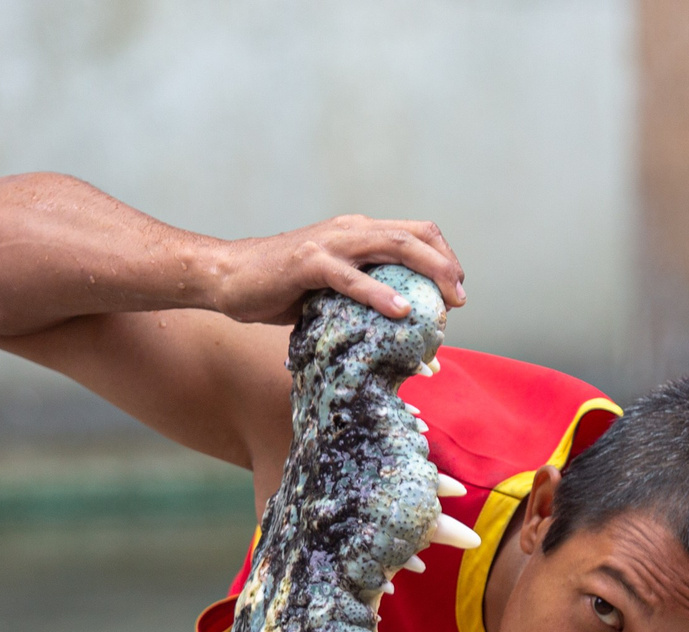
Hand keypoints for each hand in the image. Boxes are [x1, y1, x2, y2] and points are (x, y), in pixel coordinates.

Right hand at [202, 215, 466, 323]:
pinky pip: (351, 277)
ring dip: (427, 271)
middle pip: (413, 236)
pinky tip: (400, 311)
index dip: (443, 256)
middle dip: (445, 265)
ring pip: (392, 246)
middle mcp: (350, 230)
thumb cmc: (279, 290)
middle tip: (460, 299)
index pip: (415, 232)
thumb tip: (402, 344)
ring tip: (446, 302)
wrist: (228, 277)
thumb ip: (363, 309)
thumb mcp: (331, 297)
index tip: (457, 290)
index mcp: (358, 233)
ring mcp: (330, 244)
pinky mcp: (309, 263)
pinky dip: (379, 293)